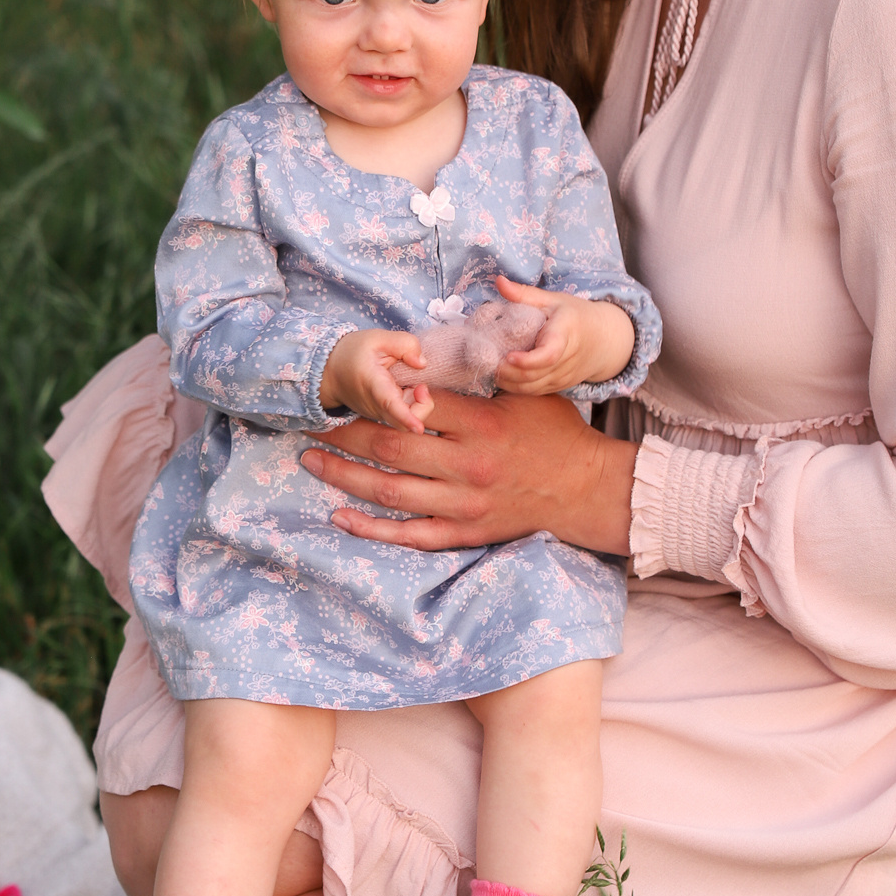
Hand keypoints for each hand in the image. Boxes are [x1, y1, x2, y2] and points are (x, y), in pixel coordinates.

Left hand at [301, 387, 636, 554]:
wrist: (586, 490)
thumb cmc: (556, 433)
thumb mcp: (526, 393)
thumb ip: (482, 379)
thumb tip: (435, 359)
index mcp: (481, 424)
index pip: (413, 406)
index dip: (375, 396)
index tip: (347, 389)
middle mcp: (467, 466)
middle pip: (388, 447)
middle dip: (341, 435)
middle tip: (310, 424)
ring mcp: (463, 505)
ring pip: (388, 492)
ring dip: (342, 476)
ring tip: (310, 461)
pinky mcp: (464, 533)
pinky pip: (409, 535)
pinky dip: (371, 528)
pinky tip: (340, 516)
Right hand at [320, 327, 434, 433]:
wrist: (330, 372)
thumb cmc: (352, 353)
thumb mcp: (377, 338)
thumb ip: (404, 344)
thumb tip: (423, 363)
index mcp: (373, 384)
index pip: (390, 405)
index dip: (406, 417)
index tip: (418, 428)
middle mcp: (375, 405)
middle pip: (404, 422)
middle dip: (423, 408)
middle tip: (421, 386)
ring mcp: (378, 414)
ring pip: (406, 419)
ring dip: (417, 403)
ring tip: (412, 383)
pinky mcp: (382, 416)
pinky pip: (403, 415)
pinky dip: (411, 403)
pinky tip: (404, 387)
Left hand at [489, 274, 635, 396]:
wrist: (603, 340)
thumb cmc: (574, 315)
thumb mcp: (552, 300)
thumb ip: (524, 294)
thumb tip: (499, 281)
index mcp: (565, 334)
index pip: (548, 354)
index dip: (527, 360)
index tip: (508, 356)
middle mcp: (566, 360)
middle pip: (534, 375)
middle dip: (508, 373)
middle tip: (489, 361)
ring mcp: (563, 376)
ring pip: (532, 388)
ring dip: (509, 382)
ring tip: (492, 368)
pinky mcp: (558, 386)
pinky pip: (534, 392)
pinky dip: (515, 387)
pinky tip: (503, 376)